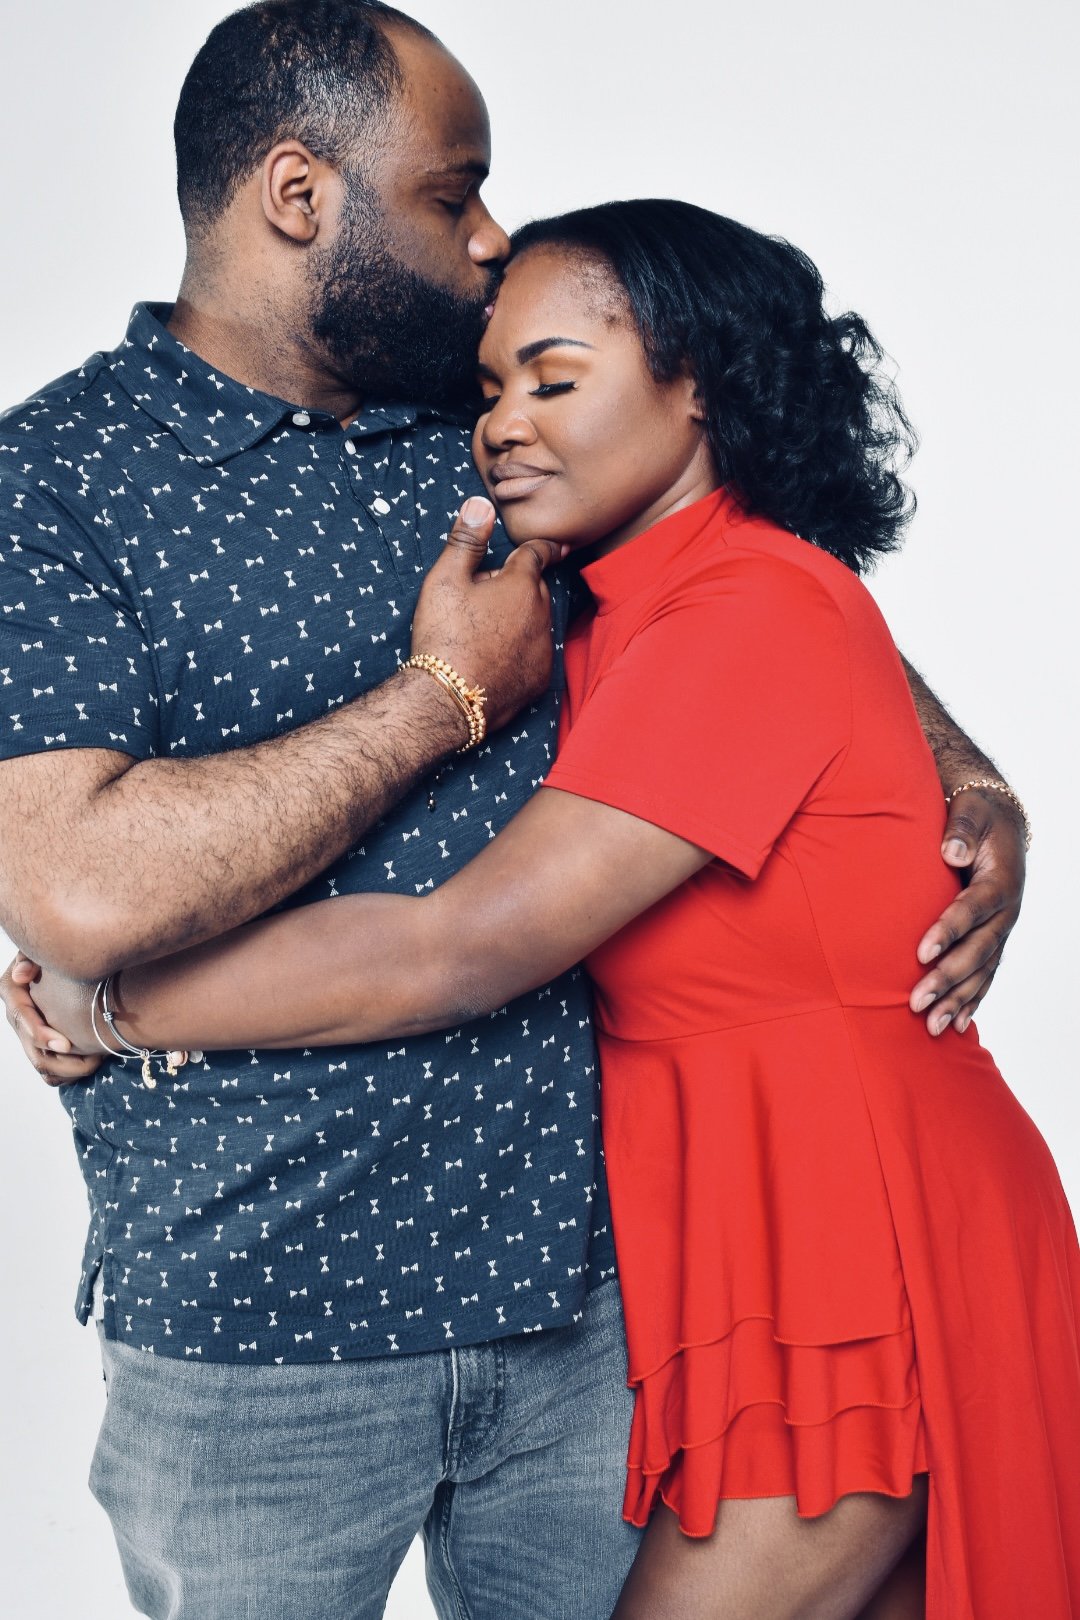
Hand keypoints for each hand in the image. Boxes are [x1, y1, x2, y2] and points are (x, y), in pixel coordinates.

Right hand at [2, 954, 102, 1084]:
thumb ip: (32, 956)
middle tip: (92, 1060)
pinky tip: (93, 1064)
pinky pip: (51, 1070)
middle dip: (61, 1060)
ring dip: (68, 1069)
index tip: (66, 1045)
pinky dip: (68, 1074)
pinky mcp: (42, 1042)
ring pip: (42, 1064)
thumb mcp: (43, 947)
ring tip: (97, 1061)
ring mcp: (29, 1032)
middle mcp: (18, 1015)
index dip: (40, 1034)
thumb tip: (21, 975)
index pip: (20, 1018)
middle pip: (32, 1049)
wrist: (69, 960)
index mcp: (13, 991)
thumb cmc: (57, 948)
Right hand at [411, 497, 567, 732]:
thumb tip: (482, 503)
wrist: (448, 699)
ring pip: (537, 621)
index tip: (551, 544)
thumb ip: (467, 540)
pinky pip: (536, 653)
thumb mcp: (445, 580)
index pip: (538, 553)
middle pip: (536, 589)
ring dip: (521, 618)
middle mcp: (541, 614)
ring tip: (486, 629)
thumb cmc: (444, 635)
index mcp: (522, 585)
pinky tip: (497, 656)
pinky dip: (522, 649)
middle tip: (484, 597)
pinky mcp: (540, 679)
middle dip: (518, 586)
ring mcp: (544, 649)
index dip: (540, 546)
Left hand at [910, 788, 1026, 1034]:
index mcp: (1001, 881)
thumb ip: (960, 830)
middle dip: (947, 978)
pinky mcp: (994, 939)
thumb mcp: (970, 811)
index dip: (949, 930)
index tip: (921, 952)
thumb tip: (950, 851)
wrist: (1000, 823)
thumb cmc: (978, 816)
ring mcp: (1002, 930)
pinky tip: (957, 1023)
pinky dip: (972, 999)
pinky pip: (986, 974)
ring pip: (982, 971)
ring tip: (932, 1025)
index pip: (973, 909)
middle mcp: (1006, 912)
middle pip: (978, 951)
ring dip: (957, 999)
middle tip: (916, 1002)